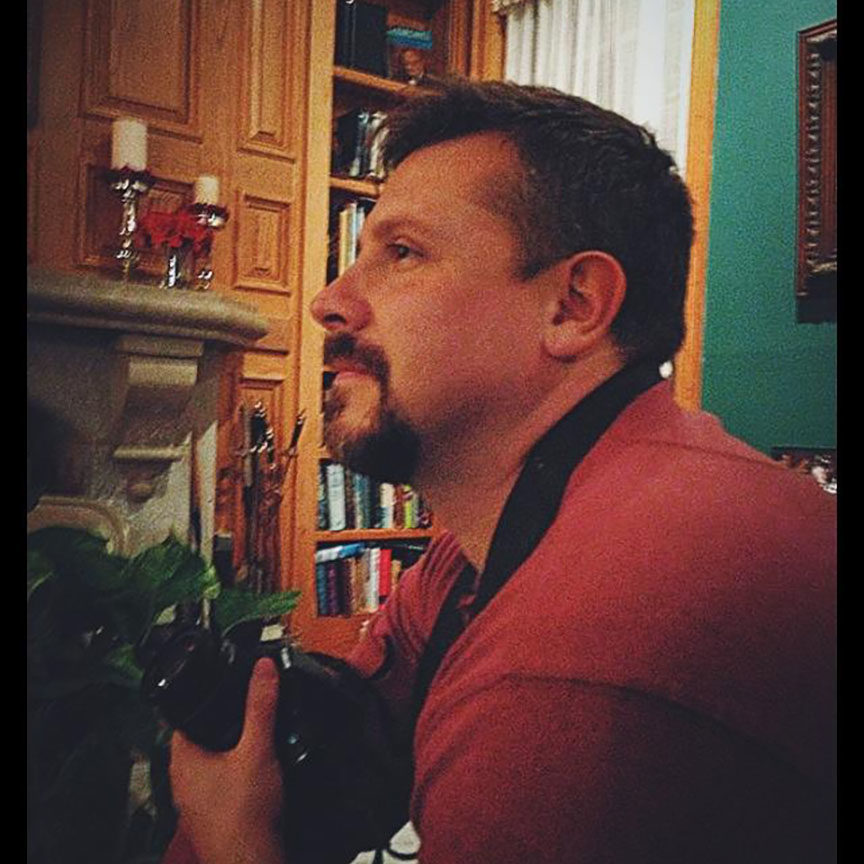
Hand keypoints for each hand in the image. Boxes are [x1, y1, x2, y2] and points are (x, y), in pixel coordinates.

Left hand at [169, 657, 285, 863]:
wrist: (252, 862)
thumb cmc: (243, 818)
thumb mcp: (258, 749)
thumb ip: (261, 706)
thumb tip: (262, 670)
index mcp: (182, 759)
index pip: (185, 713)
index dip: (206, 696)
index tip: (225, 684)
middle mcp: (182, 779)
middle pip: (202, 734)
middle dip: (226, 720)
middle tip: (250, 709)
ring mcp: (195, 799)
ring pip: (213, 758)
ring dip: (234, 746)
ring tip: (259, 737)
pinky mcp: (212, 813)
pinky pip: (222, 780)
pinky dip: (239, 770)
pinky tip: (260, 770)